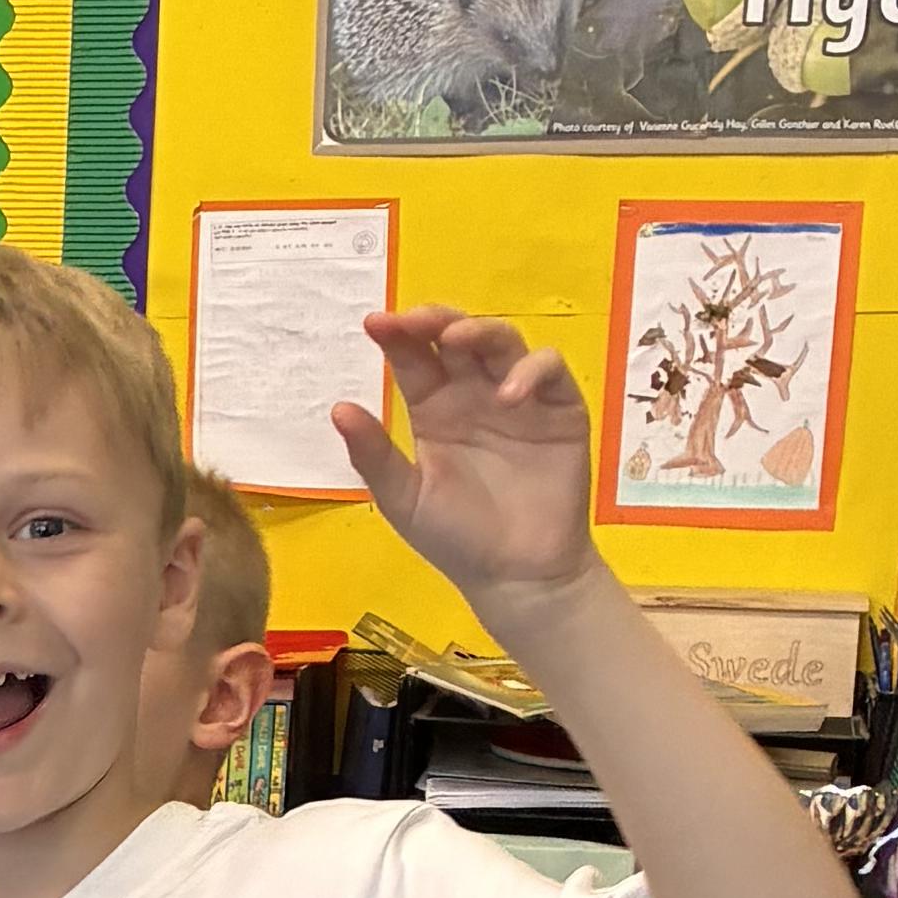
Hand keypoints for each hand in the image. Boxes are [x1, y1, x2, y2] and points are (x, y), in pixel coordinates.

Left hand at [330, 308, 606, 622]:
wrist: (517, 577)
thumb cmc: (458, 539)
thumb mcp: (404, 499)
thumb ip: (373, 455)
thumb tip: (337, 408)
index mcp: (434, 409)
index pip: (415, 358)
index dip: (397, 335)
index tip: (375, 324)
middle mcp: (474, 394)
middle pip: (457, 336)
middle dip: (435, 320)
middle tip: (415, 321)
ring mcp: (519, 397)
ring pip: (502, 341)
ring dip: (480, 332)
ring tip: (456, 341)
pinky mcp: (560, 409)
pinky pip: (550, 369)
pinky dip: (531, 371)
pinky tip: (508, 397)